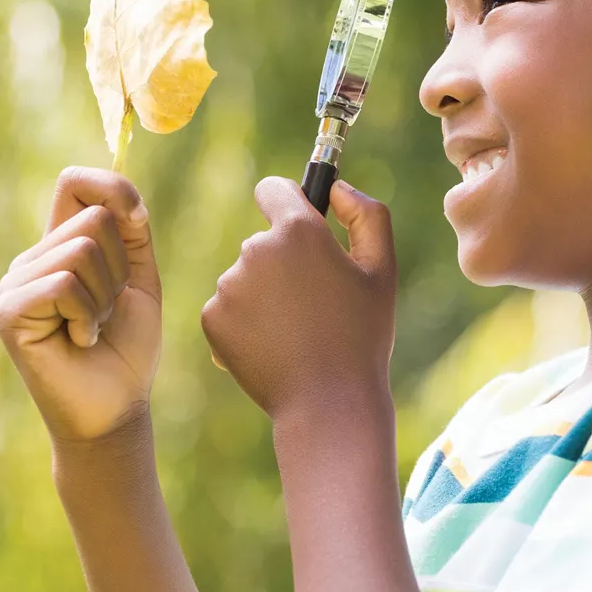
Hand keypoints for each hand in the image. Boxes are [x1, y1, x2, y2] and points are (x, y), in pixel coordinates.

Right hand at [0, 168, 161, 442]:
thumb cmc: (126, 350)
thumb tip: (124, 198)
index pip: (74, 182)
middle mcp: (31, 260)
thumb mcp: (138, 282)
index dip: (111, 187)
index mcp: (58, 246)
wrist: (114, 410)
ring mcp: (14, 284)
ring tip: (93, 328)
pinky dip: (88, 316)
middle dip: (120, 268)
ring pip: (81, 251)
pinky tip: (80, 341)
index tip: (137, 219)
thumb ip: (132, 234)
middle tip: (108, 310)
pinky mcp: (9, 311)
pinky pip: (64, 285)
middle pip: (92, 219)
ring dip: (104, 297)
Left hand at [200, 176, 395, 417]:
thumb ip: (367, 214)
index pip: (273, 189)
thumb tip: (338, 189)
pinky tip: (272, 347)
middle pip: (262, 241)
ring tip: (294, 332)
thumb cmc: (362, 335)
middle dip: (283, 263)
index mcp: (298, 230)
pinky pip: (226, 309)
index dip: (287, 202)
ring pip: (244, 278)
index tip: (298, 223)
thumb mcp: (381, 269)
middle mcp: (256, 250)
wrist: (327, 402)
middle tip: (312, 304)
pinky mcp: (211, 318)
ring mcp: (229, 285)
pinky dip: (244, 324)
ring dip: (264, 296)